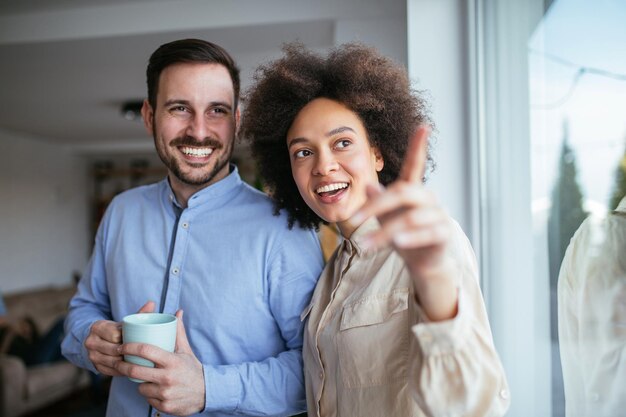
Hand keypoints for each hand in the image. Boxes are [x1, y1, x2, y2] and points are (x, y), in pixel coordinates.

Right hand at [84, 301, 154, 375]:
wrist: (98, 339)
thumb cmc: (116, 329)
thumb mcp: (124, 322)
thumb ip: (138, 314)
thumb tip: (152, 303)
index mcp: (98, 327)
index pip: (115, 335)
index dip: (128, 338)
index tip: (138, 339)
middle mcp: (91, 341)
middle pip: (114, 349)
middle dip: (128, 352)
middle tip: (143, 353)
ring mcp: (91, 355)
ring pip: (112, 362)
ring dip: (126, 363)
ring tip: (139, 362)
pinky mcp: (95, 366)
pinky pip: (110, 371)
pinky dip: (122, 370)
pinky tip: (132, 368)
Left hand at [116, 310, 204, 415]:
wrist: (206, 393)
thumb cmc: (192, 369)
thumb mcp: (186, 350)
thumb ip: (178, 332)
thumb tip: (178, 312)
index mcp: (172, 361)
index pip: (145, 350)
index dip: (129, 347)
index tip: (121, 346)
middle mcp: (167, 377)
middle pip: (135, 370)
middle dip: (122, 365)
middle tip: (118, 361)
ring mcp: (165, 393)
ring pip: (140, 387)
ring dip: (139, 382)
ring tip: (144, 378)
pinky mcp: (164, 406)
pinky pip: (148, 398)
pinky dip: (149, 394)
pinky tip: (154, 389)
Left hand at [354, 126, 457, 319]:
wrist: (423, 264)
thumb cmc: (404, 236)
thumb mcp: (386, 218)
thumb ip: (378, 201)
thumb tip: (367, 183)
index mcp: (413, 191)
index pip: (415, 165)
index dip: (418, 146)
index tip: (423, 126)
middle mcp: (428, 199)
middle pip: (403, 192)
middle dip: (376, 205)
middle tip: (354, 218)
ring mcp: (438, 215)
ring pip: (410, 218)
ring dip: (385, 232)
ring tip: (365, 245)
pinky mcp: (444, 234)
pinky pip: (427, 233)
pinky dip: (411, 238)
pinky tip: (398, 243)